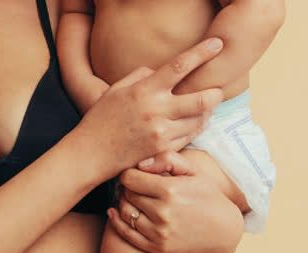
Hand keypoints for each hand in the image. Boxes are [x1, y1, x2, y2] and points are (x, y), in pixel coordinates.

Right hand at [75, 38, 225, 177]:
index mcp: (144, 91)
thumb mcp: (115, 91)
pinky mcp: (162, 149)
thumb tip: (159, 70)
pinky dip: (194, 128)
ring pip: (199, 121)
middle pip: (202, 100)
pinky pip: (189, 137)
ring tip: (204, 109)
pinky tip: (191, 124)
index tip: (217, 44)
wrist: (89, 154)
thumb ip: (140, 76)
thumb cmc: (100, 120)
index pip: (179, 66)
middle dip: (215, 94)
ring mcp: (161, 133)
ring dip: (206, 113)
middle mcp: (156, 111)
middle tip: (216, 91)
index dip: (202, 53)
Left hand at [107, 151, 244, 252]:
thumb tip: (140, 164)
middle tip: (131, 186)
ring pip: (124, 212)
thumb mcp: (195, 172)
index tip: (133, 174)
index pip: (129, 178)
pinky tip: (115, 213)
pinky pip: (126, 233)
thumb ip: (168, 160)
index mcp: (170, 190)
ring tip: (129, 197)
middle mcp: (162, 212)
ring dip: (122, 203)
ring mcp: (158, 232)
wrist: (223, 232)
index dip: (128, 174)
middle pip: (126, 194)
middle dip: (126, 188)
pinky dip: (117, 221)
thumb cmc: (208, 197)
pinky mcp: (156, 247)